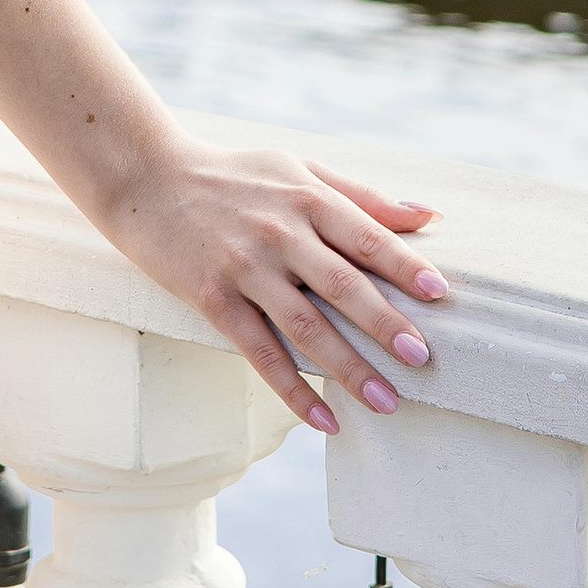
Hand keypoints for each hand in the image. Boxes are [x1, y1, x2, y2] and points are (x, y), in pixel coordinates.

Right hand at [94, 135, 448, 430]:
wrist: (147, 177)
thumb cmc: (234, 174)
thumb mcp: (298, 169)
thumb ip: (362, 196)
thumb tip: (429, 217)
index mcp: (307, 197)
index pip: (365, 235)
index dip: (404, 264)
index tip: (439, 295)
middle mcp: (279, 232)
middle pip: (342, 284)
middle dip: (385, 325)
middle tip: (424, 360)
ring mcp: (244, 266)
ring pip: (304, 325)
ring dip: (348, 367)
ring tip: (385, 402)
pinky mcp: (212, 297)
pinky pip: (258, 351)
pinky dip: (292, 388)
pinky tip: (322, 418)